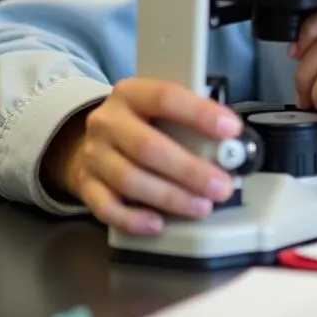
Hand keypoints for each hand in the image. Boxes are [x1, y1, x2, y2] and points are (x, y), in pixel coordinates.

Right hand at [41, 78, 242, 235]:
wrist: (95, 138)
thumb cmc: (142, 122)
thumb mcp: (161, 108)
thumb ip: (188, 120)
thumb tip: (228, 144)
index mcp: (131, 93)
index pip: (166, 97)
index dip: (200, 113)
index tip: (231, 129)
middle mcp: (107, 121)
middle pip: (148, 147)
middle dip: (190, 170)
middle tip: (221, 186)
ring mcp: (94, 154)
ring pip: (130, 180)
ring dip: (171, 197)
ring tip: (201, 206)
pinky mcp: (85, 185)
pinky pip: (106, 208)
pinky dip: (134, 219)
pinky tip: (159, 224)